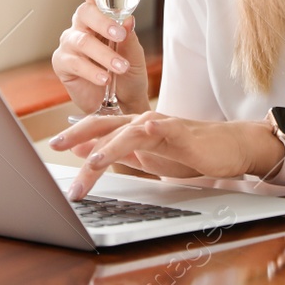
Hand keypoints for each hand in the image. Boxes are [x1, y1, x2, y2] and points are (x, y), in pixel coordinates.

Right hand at [50, 0, 148, 115]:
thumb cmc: (129, 75)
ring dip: (103, 54)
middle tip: (120, 36)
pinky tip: (104, 77)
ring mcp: (70, 44)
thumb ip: (129, 37)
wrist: (125, 106)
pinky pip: (74, 62)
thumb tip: (126, 19)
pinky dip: (91, 69)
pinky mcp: (63, 63)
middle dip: (103, 23)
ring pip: (82, 40)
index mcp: (100, 17)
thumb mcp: (135, 54)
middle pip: (85, 13)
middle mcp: (82, 26)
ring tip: (119, 68)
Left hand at [50, 111, 278, 200]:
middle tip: (56, 145)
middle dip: (78, 135)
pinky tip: (130, 141)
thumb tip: (86, 152)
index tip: (54, 146)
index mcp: (133, 128)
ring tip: (91, 163)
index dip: (75, 135)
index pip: (98, 129)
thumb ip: (119, 153)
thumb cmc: (190, 153)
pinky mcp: (179, 132)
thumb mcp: (148, 157)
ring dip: (106, 147)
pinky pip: (157, 131)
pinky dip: (142, 134)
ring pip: (126, 131)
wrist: (230, 148)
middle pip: (104, 125)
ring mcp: (161, 125)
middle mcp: (142, 121)